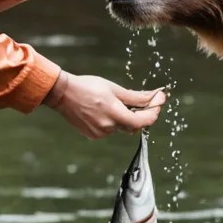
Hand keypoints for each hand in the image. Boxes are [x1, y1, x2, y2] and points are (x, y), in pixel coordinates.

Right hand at [43, 72, 166, 138]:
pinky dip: (113, 120)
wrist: (62, 94)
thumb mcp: (113, 89)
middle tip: (147, 99)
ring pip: (121, 127)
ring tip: (115, 101)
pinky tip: (104, 109)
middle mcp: (108, 127)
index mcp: (114, 114)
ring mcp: (99, 134)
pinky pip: (110, 129)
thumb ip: (136, 97)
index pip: (143, 121)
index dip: (154, 112)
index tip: (160, 100)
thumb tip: (154, 97)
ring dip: (125, 116)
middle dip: (141, 113)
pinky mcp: (93, 135)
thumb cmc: (88, 86)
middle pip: (133, 125)